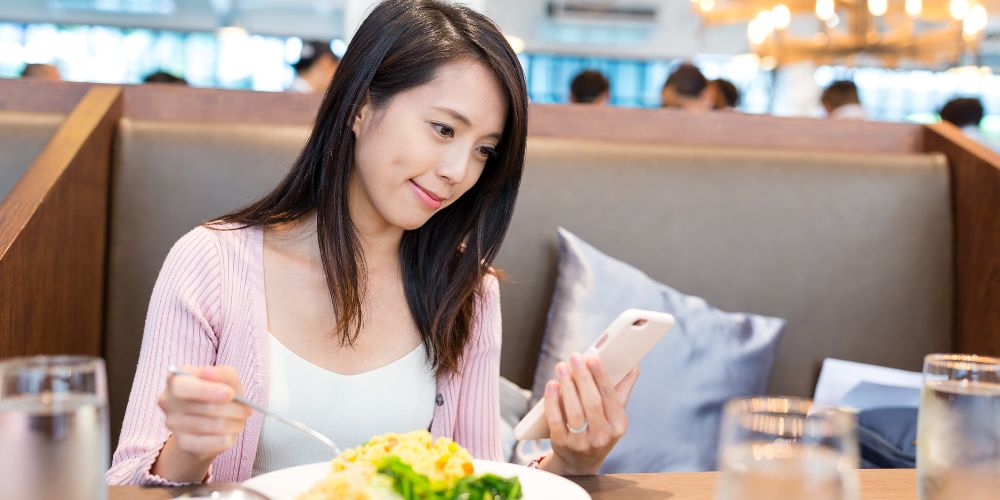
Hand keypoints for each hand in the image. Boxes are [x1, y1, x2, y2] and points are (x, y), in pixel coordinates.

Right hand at [156, 365, 250, 461]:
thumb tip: (209, 372)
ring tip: (239, 420)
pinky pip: (210, 443)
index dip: (207, 391)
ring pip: (212, 426)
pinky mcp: (183, 443)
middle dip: (233, 409)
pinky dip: (227, 438)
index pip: (183, 387)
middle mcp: (169, 401)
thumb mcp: (226, 378)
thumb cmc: (219, 393)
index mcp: (175, 379)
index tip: (230, 394)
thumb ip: (221, 373)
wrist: (211, 421)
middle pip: (205, 407)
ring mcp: (173, 424)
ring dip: (234, 423)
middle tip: (246, 409)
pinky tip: (230, 433)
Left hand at [540, 354, 639, 475]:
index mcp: (618, 425)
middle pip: (592, 402)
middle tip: (575, 357)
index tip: (593, 357)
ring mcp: (582, 442)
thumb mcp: (613, 416)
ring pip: (574, 411)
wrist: (580, 462)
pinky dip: (552, 401)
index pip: (610, 397)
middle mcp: (602, 436)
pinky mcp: (562, 444)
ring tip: (561, 367)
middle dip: (583, 377)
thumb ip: (622, 390)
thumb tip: (634, 366)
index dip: (601, 376)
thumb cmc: (599, 430)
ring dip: (567, 386)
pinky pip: (556, 420)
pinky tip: (552, 385)